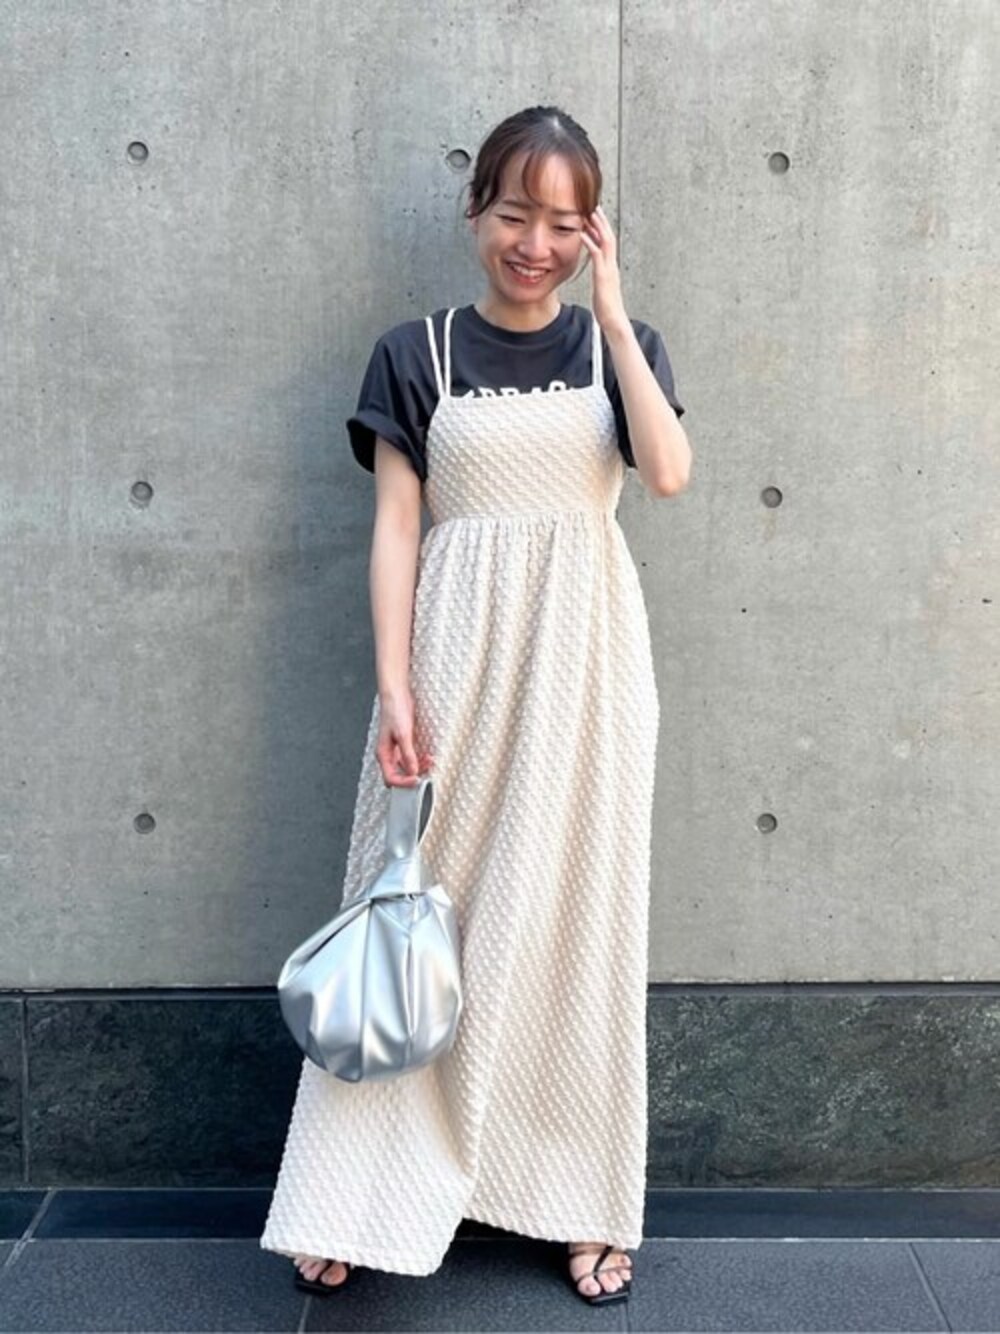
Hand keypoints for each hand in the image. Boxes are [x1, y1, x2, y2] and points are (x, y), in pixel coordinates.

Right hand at [375, 689, 434, 786]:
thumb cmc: (394, 711)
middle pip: (399, 775)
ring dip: (419, 767)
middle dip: (413, 776)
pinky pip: (412, 758)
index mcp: (383, 754)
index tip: (417, 781)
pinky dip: (420, 760)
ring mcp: (396, 750)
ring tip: (430, 761)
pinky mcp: (404, 744)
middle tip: (426, 773)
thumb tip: (412, 771)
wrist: (397, 696)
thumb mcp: (403, 734)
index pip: (390, 778)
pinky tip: (428, 756)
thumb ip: (408, 754)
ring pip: (407, 767)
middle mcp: (388, 755)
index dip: (403, 783)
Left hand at [579, 204, 628, 336]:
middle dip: (601, 221)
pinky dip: (589, 242)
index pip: (607, 242)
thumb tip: (598, 274)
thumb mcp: (602, 288)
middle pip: (608, 236)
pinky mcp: (603, 276)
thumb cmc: (606, 308)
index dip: (601, 228)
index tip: (594, 216)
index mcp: (610, 267)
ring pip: (605, 241)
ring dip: (597, 226)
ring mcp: (608, 269)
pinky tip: (581, 233)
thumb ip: (600, 277)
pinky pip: (596, 255)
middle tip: (593, 205)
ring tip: (589, 212)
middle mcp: (611, 265)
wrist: (613, 321)